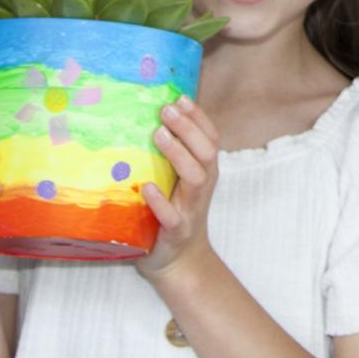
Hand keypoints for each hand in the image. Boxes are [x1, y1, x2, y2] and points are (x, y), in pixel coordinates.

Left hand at [137, 97, 222, 277]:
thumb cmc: (171, 212)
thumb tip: (148, 119)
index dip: (199, 118)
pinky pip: (171, 216)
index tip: (180, 97)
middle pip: (206, 152)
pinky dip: (161, 201)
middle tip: (166, 110)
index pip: (210, 139)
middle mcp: (202, 187)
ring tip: (159, 135)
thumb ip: (170, 156)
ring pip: (195, 178)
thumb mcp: (176, 182)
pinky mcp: (175, 231)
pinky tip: (148, 188)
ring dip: (179, 155)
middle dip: (189, 128)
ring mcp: (190, 209)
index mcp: (204, 172)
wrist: (178, 260)